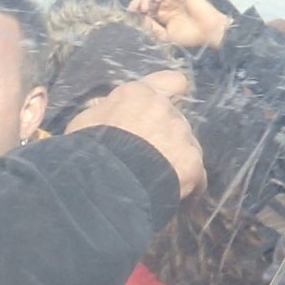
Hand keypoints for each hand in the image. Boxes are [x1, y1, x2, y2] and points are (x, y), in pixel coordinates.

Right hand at [64, 68, 203, 196]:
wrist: (104, 184)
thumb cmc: (88, 152)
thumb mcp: (86, 123)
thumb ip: (108, 114)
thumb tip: (112, 118)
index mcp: (138, 95)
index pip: (172, 82)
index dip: (173, 93)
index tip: (171, 104)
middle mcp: (164, 110)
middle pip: (176, 122)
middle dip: (166, 139)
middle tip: (147, 162)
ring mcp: (181, 136)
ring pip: (188, 149)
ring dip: (177, 163)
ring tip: (158, 185)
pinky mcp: (192, 164)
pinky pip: (198, 179)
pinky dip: (188, 190)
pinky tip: (175, 201)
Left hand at [125, 0, 231, 52]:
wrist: (209, 33)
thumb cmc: (190, 37)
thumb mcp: (166, 36)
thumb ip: (152, 28)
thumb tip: (138, 20)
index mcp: (161, 17)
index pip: (144, 10)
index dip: (135, 11)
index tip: (129, 16)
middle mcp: (165, 6)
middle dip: (138, 3)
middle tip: (135, 11)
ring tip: (145, 8)